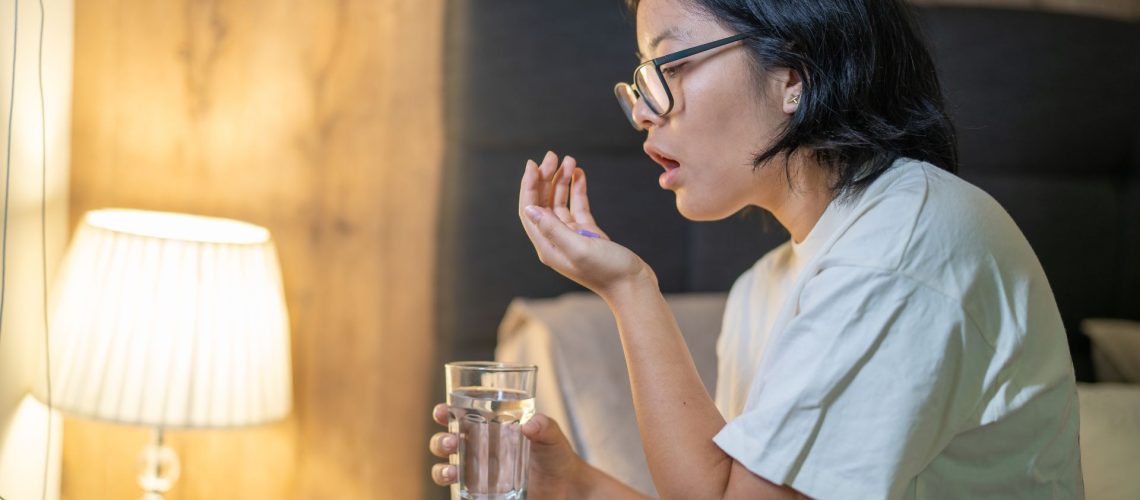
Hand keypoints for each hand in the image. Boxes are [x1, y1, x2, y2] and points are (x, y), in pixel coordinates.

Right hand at [429, 403, 583, 498]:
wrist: (565, 486)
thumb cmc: (556, 454)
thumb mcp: (552, 435)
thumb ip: (545, 427)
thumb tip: (530, 425)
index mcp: (489, 427)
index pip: (459, 416)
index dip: (444, 412)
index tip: (442, 411)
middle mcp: (478, 448)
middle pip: (446, 442)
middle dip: (440, 441)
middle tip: (451, 443)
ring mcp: (478, 472)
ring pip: (446, 468)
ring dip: (441, 469)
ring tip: (452, 471)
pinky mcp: (482, 493)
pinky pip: (460, 491)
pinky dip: (453, 489)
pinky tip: (458, 486)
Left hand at [518, 151, 654, 298]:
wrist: (633, 285)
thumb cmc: (608, 271)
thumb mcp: (579, 248)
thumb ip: (553, 229)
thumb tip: (530, 209)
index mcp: (548, 246)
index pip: (530, 211)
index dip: (529, 186)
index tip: (534, 164)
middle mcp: (556, 240)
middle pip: (543, 203)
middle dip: (545, 178)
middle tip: (553, 155)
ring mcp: (572, 236)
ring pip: (560, 202)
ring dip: (561, 180)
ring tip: (568, 160)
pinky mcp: (588, 234)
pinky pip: (577, 207)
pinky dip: (577, 190)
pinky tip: (579, 173)